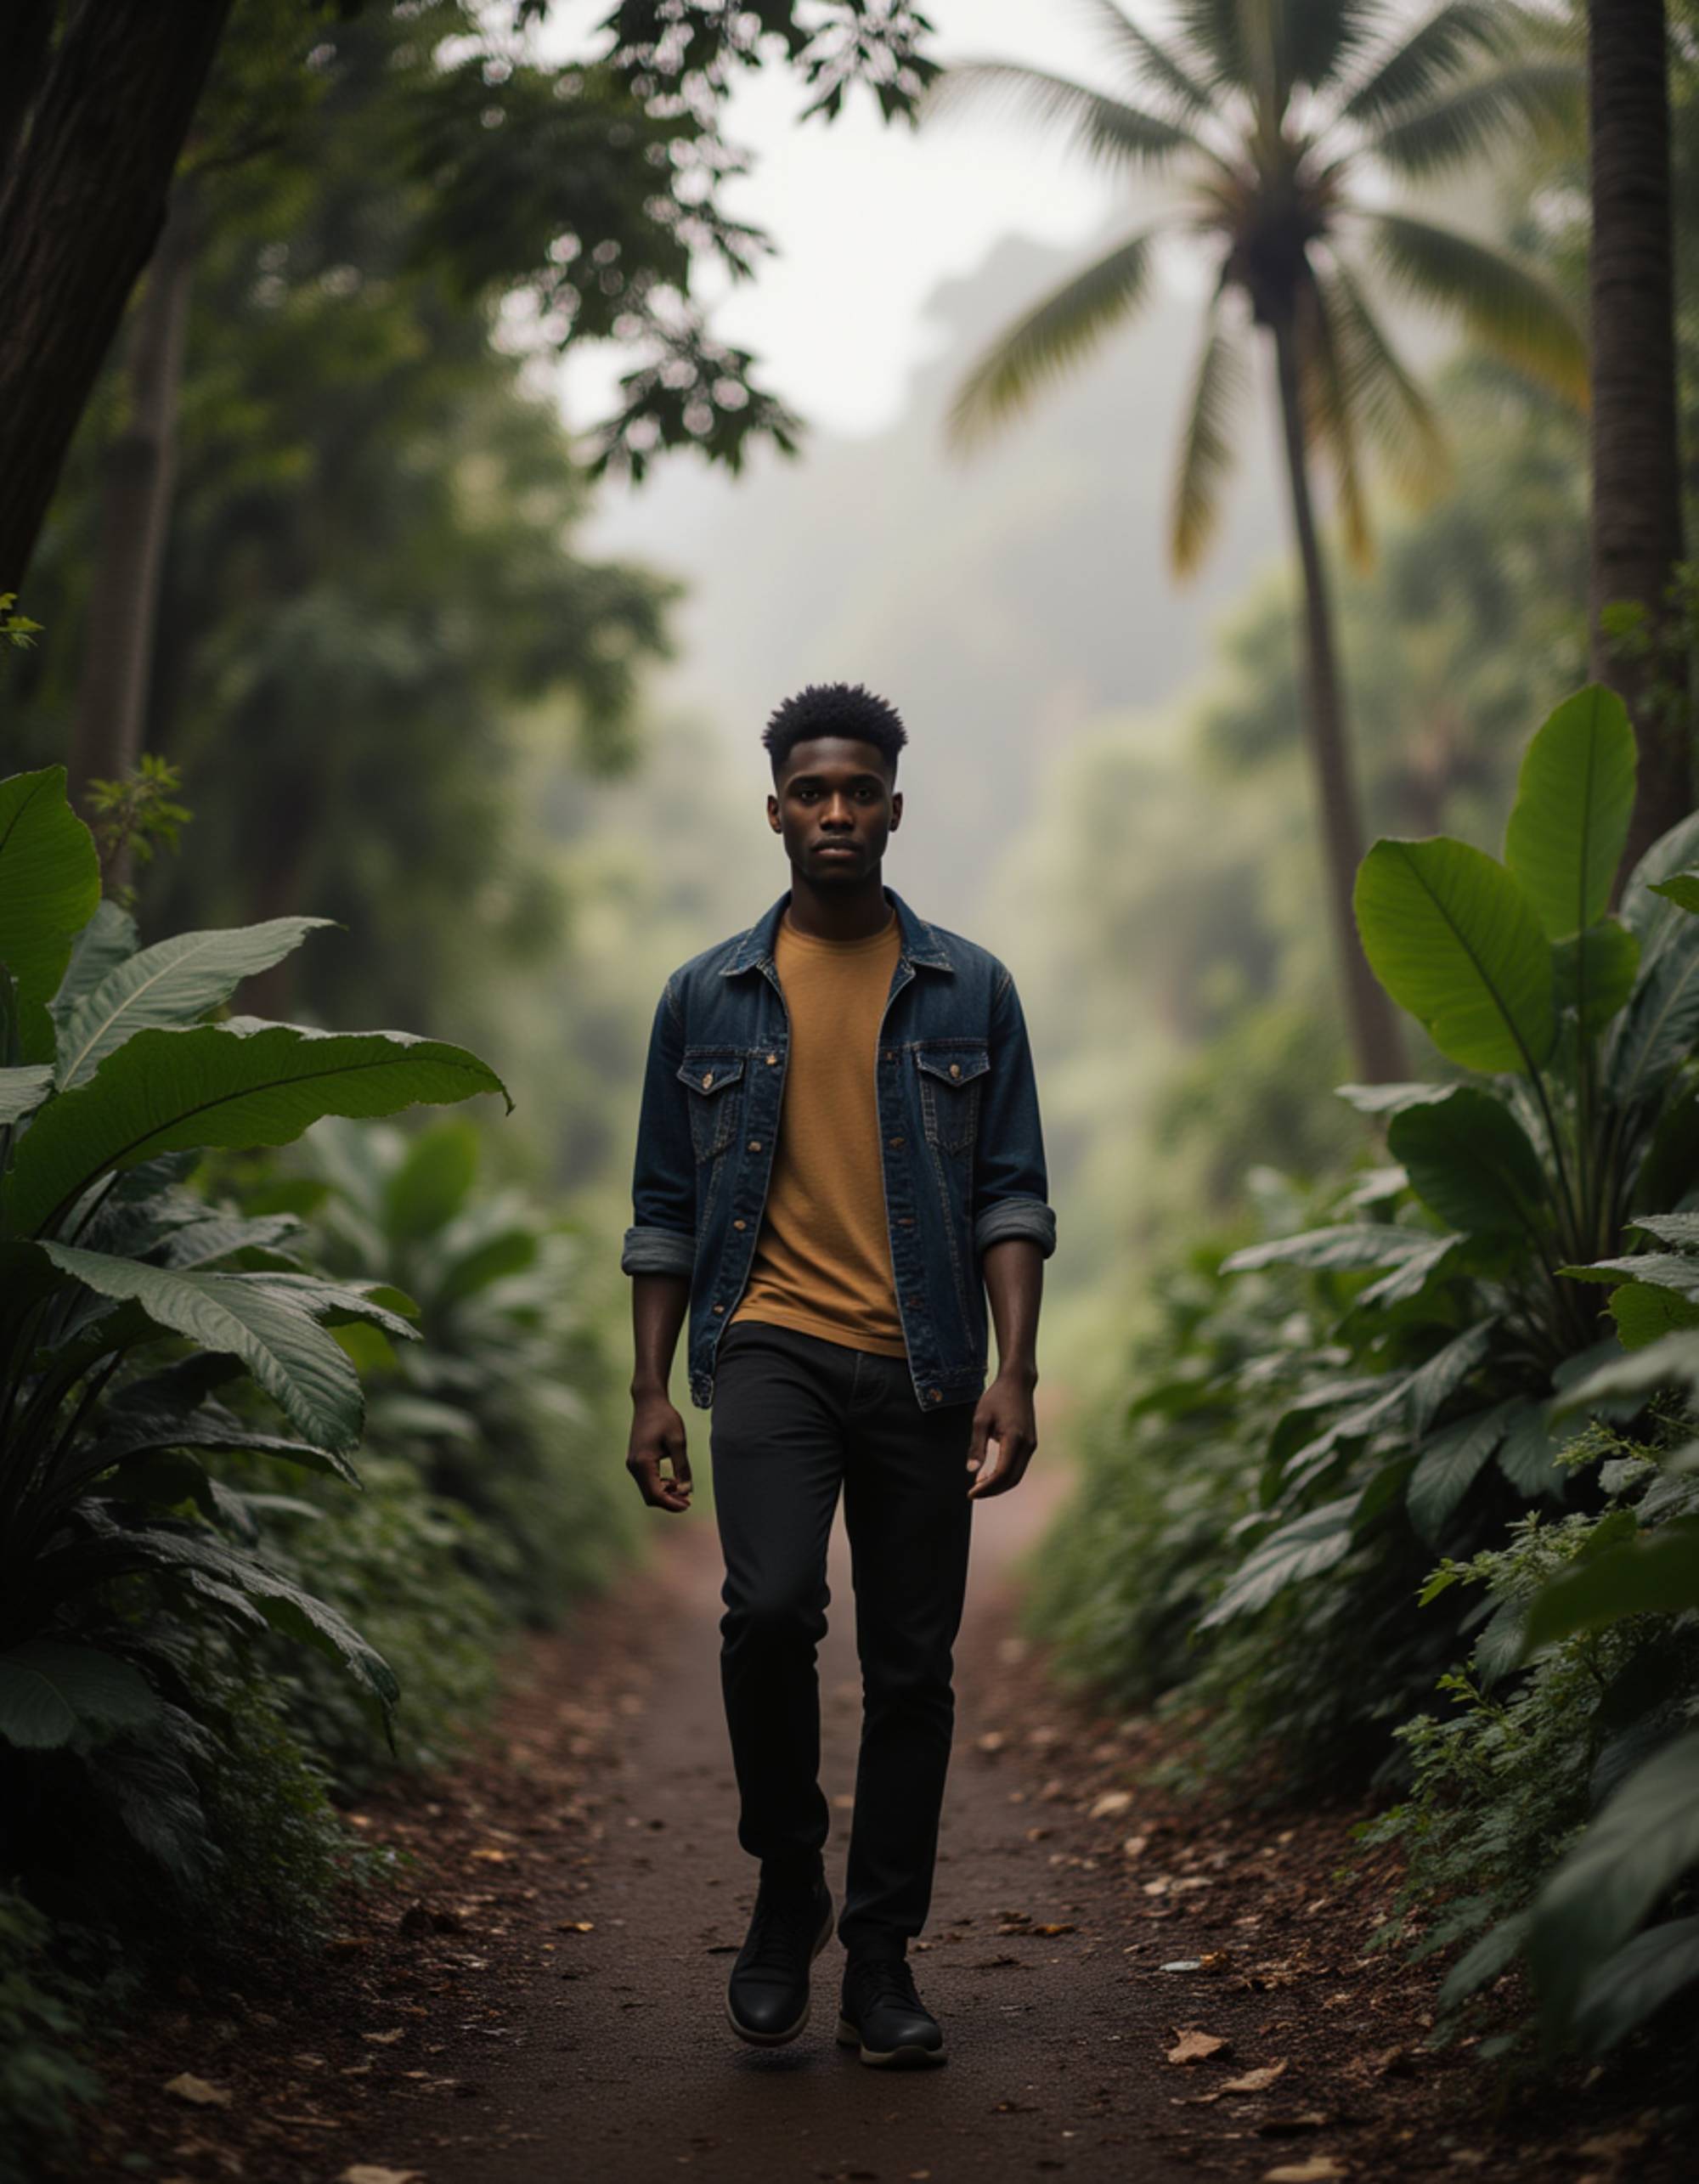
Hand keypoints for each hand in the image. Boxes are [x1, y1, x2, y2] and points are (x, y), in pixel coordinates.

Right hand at [626, 1392, 692, 1512]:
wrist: (649, 1402)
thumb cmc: (665, 1418)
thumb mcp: (678, 1442)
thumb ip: (682, 1468)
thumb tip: (687, 1491)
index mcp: (643, 1463)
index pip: (655, 1494)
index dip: (672, 1504)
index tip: (688, 1505)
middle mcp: (633, 1466)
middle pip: (650, 1496)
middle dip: (669, 1501)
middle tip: (688, 1501)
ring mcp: (632, 1464)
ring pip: (647, 1490)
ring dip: (665, 1493)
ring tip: (683, 1488)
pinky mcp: (635, 1461)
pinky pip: (646, 1481)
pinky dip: (659, 1485)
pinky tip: (673, 1479)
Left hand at [965, 1371, 1036, 1498]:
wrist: (1018, 1383)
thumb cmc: (997, 1398)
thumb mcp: (980, 1419)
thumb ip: (977, 1446)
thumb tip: (971, 1470)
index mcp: (1015, 1438)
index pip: (1002, 1473)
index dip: (987, 1487)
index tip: (971, 1493)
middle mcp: (1027, 1445)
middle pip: (1012, 1479)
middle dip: (993, 1490)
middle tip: (973, 1493)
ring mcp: (1031, 1445)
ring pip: (1017, 1475)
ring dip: (999, 1484)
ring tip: (979, 1486)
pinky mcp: (1030, 1443)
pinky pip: (1018, 1466)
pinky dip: (1005, 1475)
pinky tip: (989, 1475)